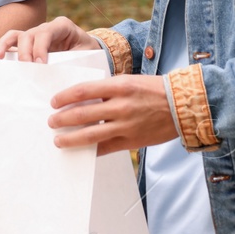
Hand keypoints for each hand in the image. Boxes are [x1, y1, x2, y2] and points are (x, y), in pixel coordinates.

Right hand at [0, 16, 100, 61]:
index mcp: (62, 27)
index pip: (46, 33)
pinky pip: (7, 44)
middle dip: (23, 50)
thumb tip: (68, 80)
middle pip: (27, 34)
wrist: (90, 49)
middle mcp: (44, 29)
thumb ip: (78, 62)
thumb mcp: (88, 55)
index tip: (40, 64)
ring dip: (3, 46)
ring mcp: (32, 36)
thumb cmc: (90, 53)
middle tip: (24, 66)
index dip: (41, 47)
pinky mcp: (24, 45)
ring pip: (14, 36)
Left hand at [48, 74, 178, 154]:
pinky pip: (106, 148)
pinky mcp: (133, 141)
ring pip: (90, 135)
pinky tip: (82, 151)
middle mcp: (121, 106)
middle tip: (51, 122)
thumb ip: (105, 91)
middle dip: (62, 119)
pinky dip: (92, 150)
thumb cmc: (152, 90)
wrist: (183, 105)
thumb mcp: (127, 81)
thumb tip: (79, 100)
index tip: (53, 102)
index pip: (82, 91)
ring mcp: (127, 125)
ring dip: (70, 139)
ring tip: (58, 140)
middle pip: (82, 114)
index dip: (64, 97)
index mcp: (118, 86)